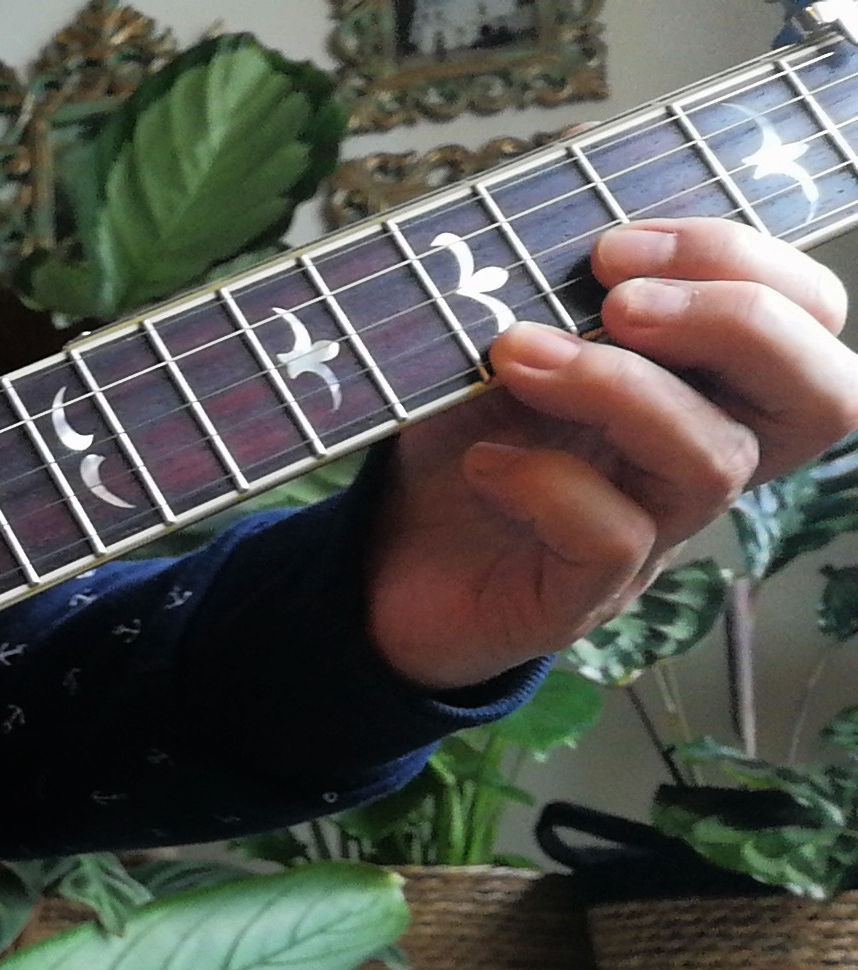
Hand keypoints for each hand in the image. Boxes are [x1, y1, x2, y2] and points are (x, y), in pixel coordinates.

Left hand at [372, 218, 857, 689]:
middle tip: (616, 295)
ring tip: (513, 355)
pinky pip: (613, 540)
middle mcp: (702, 455)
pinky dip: (549, 483)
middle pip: (824, 396)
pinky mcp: (583, 593)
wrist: (383, 561)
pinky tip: (486, 461)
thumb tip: (578, 149)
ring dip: (615, 386)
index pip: (809, 316)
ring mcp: (654, 532)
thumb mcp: (499, 329)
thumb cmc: (460, 438)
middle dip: (736, 321)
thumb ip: (546, 257)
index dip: (743, 260)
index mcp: (705, 382)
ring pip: (713, 461)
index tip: (615, 239)